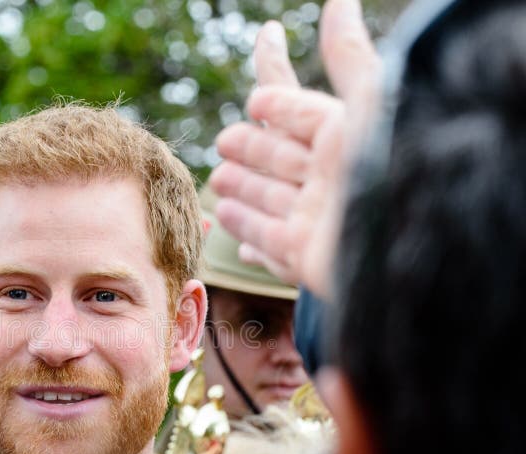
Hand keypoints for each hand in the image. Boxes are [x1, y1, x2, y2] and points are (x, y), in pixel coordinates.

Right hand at [209, 0, 380, 296]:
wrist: (404, 255)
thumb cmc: (392, 171)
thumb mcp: (372, 102)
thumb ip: (350, 57)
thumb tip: (340, 0)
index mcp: (344, 140)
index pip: (299, 113)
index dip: (277, 102)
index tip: (257, 100)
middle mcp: (329, 180)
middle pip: (278, 160)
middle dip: (251, 151)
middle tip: (224, 142)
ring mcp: (316, 221)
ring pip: (269, 202)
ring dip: (244, 193)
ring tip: (218, 186)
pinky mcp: (304, 258)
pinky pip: (269, 244)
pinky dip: (250, 236)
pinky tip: (234, 236)